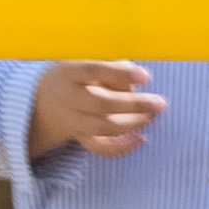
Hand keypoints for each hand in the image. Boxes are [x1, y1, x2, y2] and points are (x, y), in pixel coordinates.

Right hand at [31, 60, 164, 160]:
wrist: (48, 97)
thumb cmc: (81, 74)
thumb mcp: (90, 60)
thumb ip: (113, 67)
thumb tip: (136, 80)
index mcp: (70, 72)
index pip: (93, 71)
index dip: (120, 73)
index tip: (146, 76)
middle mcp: (68, 98)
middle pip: (100, 104)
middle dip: (134, 105)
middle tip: (159, 103)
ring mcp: (72, 120)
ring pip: (102, 127)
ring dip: (132, 124)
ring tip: (152, 115)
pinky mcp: (79, 137)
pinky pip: (99, 147)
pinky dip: (120, 147)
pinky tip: (140, 139)